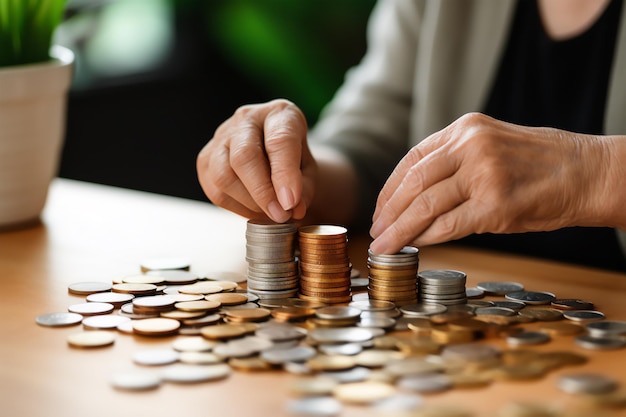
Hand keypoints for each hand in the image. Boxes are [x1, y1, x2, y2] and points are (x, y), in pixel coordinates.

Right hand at [197, 99, 316, 221]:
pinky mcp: (205, 159)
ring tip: (268, 212)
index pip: (279, 141)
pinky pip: (214, 190)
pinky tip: (253, 209)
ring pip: (223, 175)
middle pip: (244, 156)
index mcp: (279, 114)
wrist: (271, 151)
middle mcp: (246, 119)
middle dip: (262, 193)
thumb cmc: (292, 158)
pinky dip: (235, 207)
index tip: (290, 203)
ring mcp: (221, 137)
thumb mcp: (308, 169)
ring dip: (248, 203)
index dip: (284, 175)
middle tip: (280, 215)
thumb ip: (304, 188)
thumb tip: (292, 208)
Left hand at [369, 112, 613, 253]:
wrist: (588, 173)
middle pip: (414, 183)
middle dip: (389, 212)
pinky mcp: (496, 204)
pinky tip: (415, 246)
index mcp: (465, 129)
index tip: (380, 209)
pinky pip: (449, 225)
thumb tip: (416, 199)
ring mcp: (484, 173)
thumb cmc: (540, 165)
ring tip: (385, 245)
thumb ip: (454, 164)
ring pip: (425, 205)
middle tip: (377, 232)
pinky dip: (427, 238)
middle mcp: (471, 145)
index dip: (390, 188)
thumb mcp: (492, 147)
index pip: (413, 160)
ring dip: (400, 229)